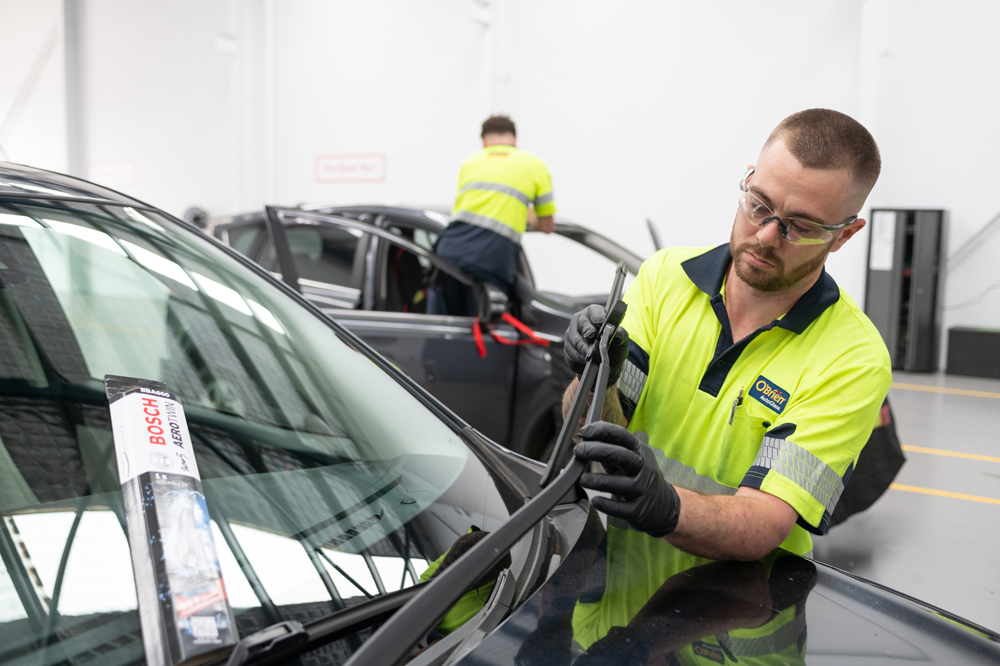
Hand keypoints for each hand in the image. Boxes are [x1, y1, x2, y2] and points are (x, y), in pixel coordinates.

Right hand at [563, 305, 628, 382]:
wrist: (608, 363)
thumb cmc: (614, 347)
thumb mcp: (622, 340)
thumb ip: (620, 334)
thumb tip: (616, 332)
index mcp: (594, 313)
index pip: (594, 312)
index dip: (598, 318)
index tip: (602, 324)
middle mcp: (580, 321)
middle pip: (582, 325)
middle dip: (589, 336)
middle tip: (595, 344)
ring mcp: (571, 334)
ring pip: (575, 341)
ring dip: (585, 350)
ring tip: (594, 357)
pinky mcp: (567, 348)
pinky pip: (571, 354)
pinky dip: (580, 359)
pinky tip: (588, 362)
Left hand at [574, 422, 679, 537]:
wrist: (663, 506)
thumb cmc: (638, 478)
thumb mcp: (629, 459)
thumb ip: (610, 449)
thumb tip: (584, 437)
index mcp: (640, 451)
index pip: (622, 436)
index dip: (601, 431)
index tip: (583, 432)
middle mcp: (643, 468)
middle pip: (621, 456)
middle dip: (597, 451)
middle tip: (578, 451)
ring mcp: (643, 489)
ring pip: (622, 484)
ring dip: (599, 481)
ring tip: (582, 479)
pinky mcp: (640, 510)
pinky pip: (623, 508)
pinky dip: (608, 505)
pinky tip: (595, 501)